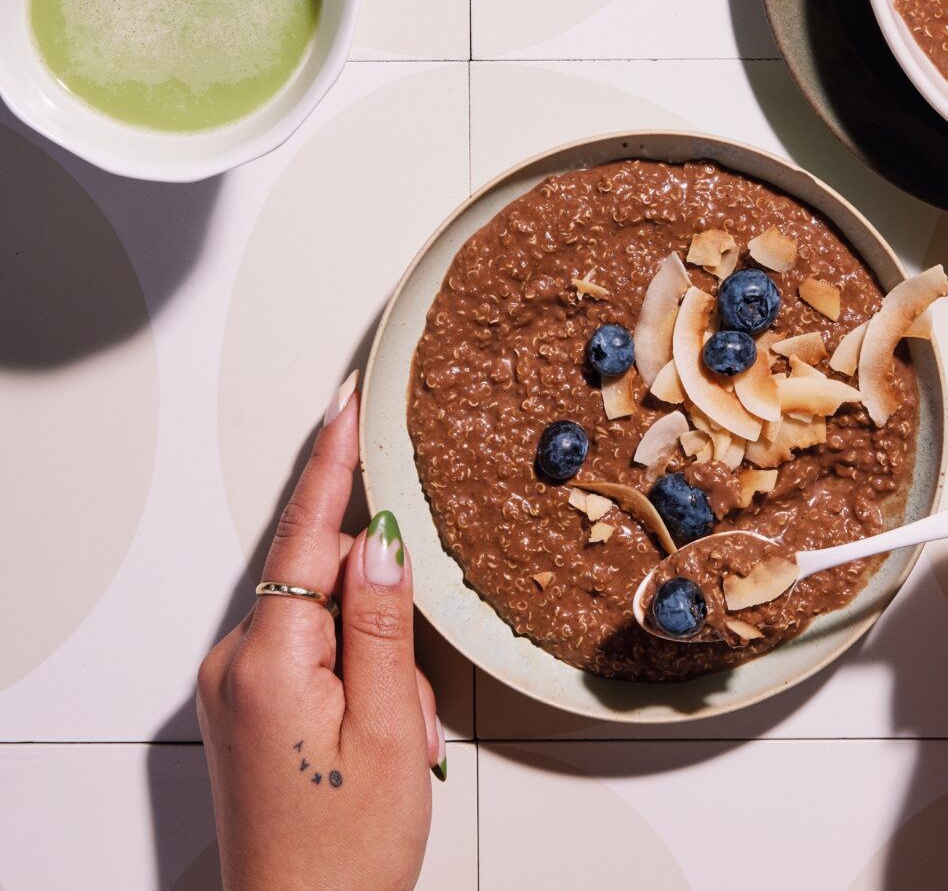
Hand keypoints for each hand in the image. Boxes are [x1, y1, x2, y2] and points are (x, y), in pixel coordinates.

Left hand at [197, 372, 444, 890]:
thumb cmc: (345, 849)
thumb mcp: (392, 727)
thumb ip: (383, 620)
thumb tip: (381, 537)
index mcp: (271, 660)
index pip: (308, 534)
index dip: (332, 462)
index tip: (347, 401)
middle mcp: (236, 661)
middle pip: (322, 578)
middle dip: (383, 614)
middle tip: (411, 693)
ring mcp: (236, 682)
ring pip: (324, 618)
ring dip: (375, 656)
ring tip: (396, 732)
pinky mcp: (247, 699)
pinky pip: (310, 649)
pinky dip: (354, 670)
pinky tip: (373, 725)